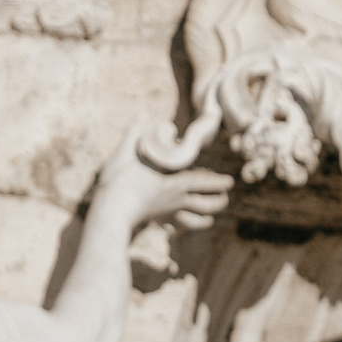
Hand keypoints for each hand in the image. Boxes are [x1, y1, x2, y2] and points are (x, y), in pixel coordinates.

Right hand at [87, 122, 231, 239]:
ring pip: (194, 219)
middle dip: (218, 201)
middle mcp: (175, 199)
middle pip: (204, 204)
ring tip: (211, 218)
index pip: (203, 181)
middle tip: (225, 197)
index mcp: (174, 182)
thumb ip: (135, 131)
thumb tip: (142, 112)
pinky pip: (176, 228)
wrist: (110, 211)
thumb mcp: (125, 151)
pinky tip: (182, 229)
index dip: (218, 182)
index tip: (230, 182)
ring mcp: (167, 213)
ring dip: (205, 219)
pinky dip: (183, 229)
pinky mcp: (156, 221)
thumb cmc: (118, 181)